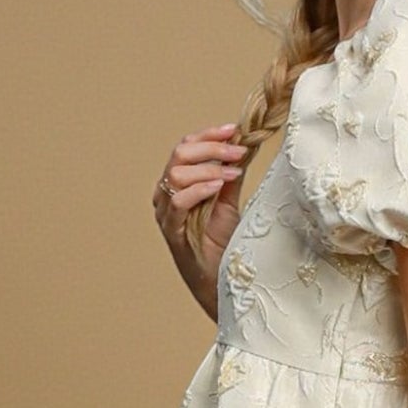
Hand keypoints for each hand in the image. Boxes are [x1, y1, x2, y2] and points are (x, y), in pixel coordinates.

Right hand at [153, 122, 248, 267]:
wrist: (220, 278)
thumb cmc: (221, 243)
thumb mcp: (228, 201)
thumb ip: (229, 175)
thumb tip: (241, 147)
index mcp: (178, 183)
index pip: (186, 147)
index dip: (209, 136)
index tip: (233, 129)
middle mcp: (166, 193)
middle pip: (179, 155)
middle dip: (212, 148)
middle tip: (238, 152)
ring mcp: (165, 212)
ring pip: (176, 174)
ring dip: (209, 169)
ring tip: (232, 173)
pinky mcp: (171, 230)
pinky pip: (178, 202)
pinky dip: (199, 189)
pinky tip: (217, 187)